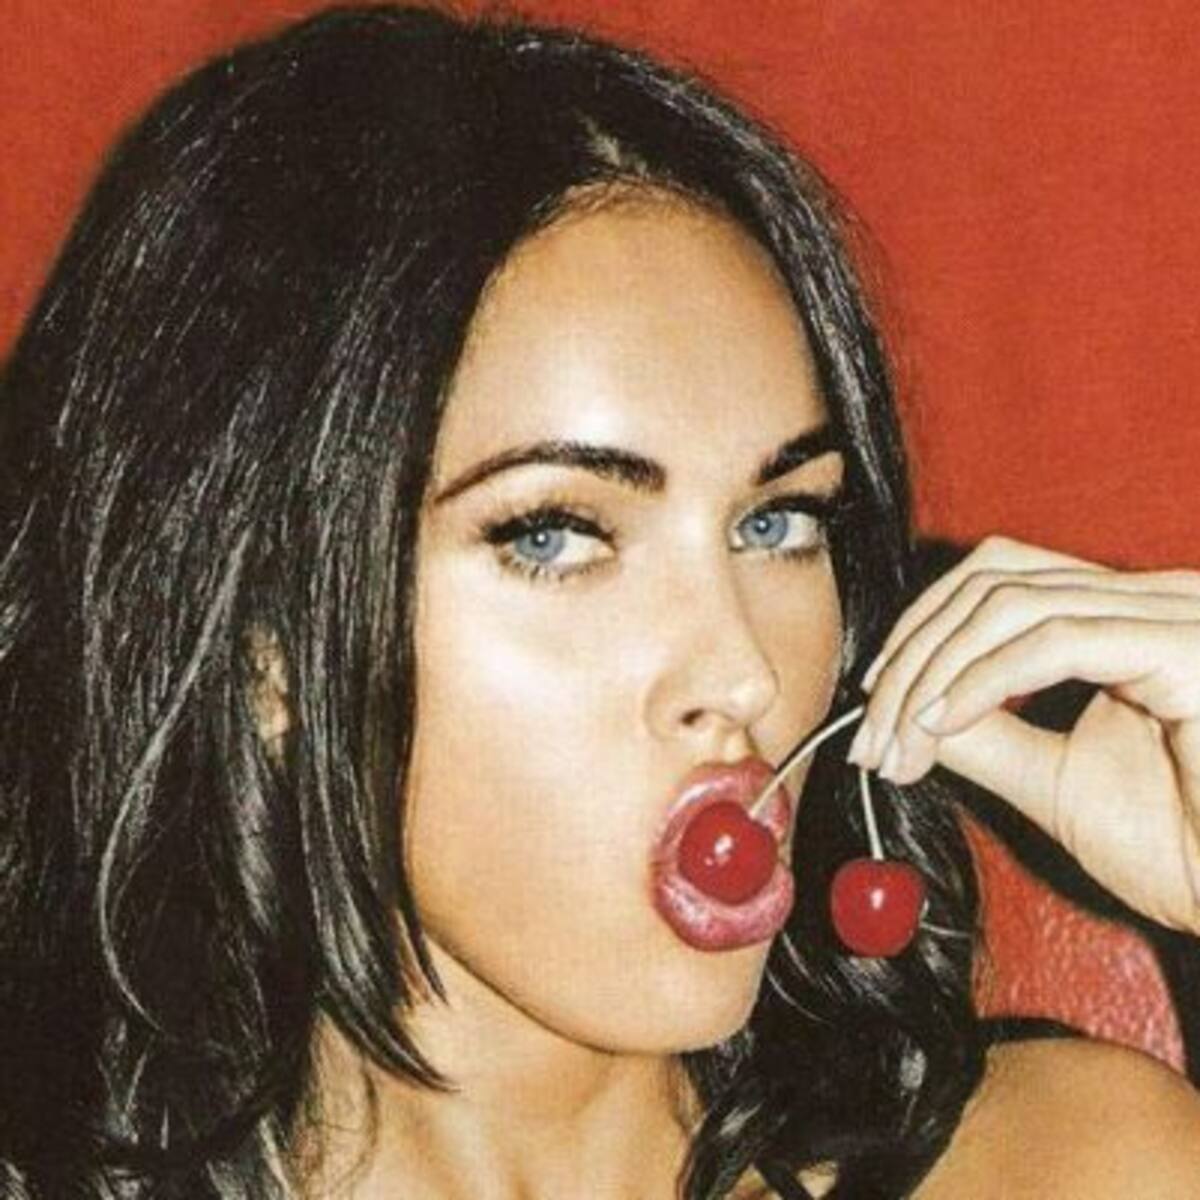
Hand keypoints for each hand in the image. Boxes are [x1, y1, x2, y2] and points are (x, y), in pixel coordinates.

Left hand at [847, 535, 1199, 933]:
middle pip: (994, 580)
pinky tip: (941, 723)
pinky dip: (982, 678)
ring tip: (898, 739)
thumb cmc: (1183, 850)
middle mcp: (1158, 597)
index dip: (925, 628)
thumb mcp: (1053, 779)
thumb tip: (906, 706)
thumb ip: (984, 732)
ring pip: (1011, 603)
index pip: (1001, 579)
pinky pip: (1056, 639)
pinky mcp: (1188, 646)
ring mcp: (1179, 612)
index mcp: (1131, 617)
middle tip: (871, 731)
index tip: (877, 702)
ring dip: (933, 671)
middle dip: (915, 651)